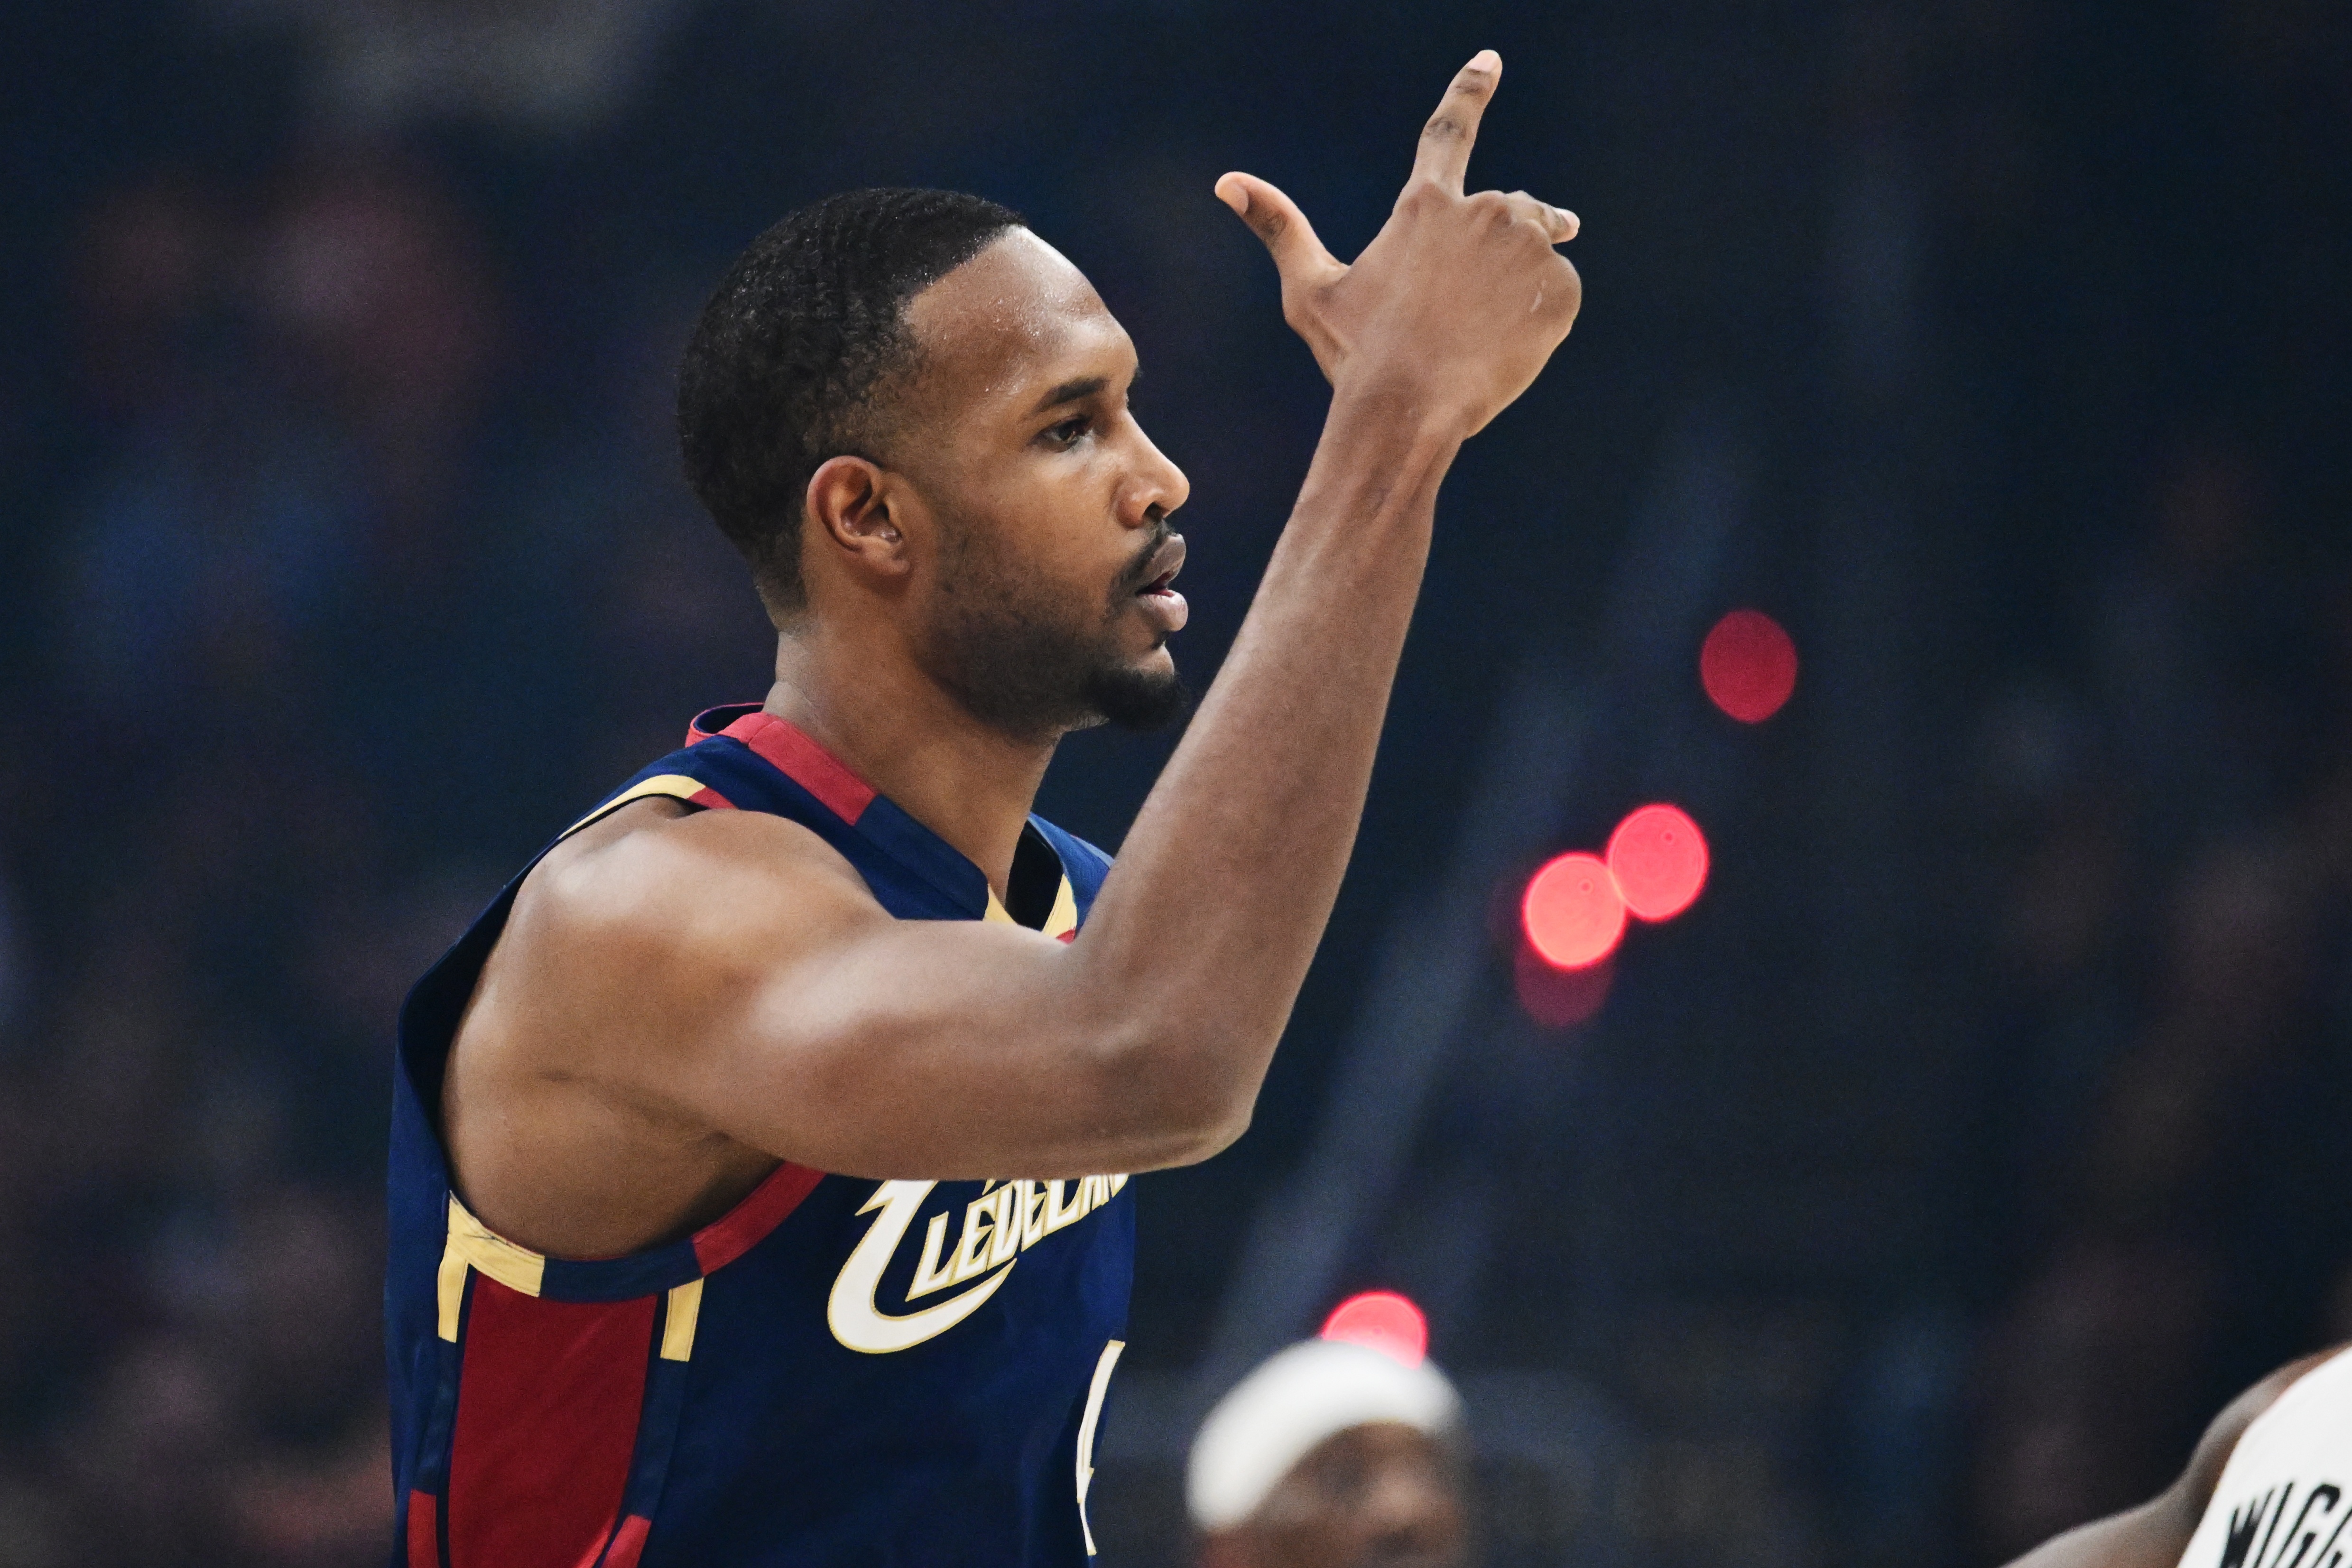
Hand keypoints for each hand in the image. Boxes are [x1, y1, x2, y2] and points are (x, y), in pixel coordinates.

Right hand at [1217, 50, 1580, 438]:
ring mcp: (1528, 249)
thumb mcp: (1311, 292)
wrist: (1411, 411)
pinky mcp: (1561, 290)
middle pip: (1506, 210)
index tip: (1488, 61)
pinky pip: (1560, 293)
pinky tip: (1506, 348)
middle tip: (1474, 302)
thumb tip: (1226, 182)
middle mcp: (1482, 212)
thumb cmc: (1357, 356)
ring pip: (1536, 252)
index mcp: (1425, 206)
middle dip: (1499, 242)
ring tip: (1482, 331)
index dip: (1468, 91)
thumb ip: (1280, 228)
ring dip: (1517, 281)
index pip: (1449, 131)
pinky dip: (1541, 316)